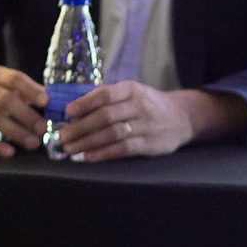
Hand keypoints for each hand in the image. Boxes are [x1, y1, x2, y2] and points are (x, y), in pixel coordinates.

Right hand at [0, 68, 47, 157]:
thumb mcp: (3, 85)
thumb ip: (26, 91)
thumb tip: (53, 99)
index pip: (14, 78)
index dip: (30, 89)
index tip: (46, 102)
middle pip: (5, 99)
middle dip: (26, 114)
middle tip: (43, 128)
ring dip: (15, 132)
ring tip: (33, 143)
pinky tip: (9, 152)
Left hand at [58, 82, 195, 160]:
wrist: (183, 117)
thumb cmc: (149, 105)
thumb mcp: (133, 94)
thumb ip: (108, 100)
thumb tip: (74, 111)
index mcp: (132, 89)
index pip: (105, 95)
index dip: (85, 103)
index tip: (67, 112)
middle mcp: (140, 106)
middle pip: (106, 116)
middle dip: (81, 127)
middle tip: (63, 136)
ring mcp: (147, 125)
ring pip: (112, 134)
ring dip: (88, 142)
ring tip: (71, 149)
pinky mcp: (151, 144)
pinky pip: (124, 149)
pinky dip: (104, 153)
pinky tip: (89, 156)